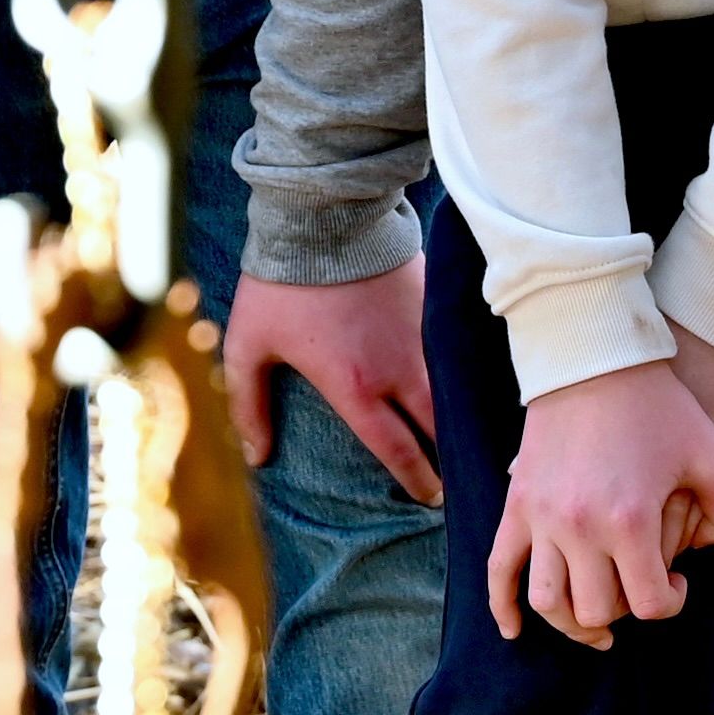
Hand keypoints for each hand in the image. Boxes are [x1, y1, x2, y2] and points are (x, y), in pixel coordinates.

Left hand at [220, 264, 444, 501]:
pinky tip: (466, 379)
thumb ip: (248, 405)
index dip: (416, 478)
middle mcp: (398, 370)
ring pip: (454, 388)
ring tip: (465, 434)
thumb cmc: (280, 285)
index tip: (427, 496)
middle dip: (450, 458)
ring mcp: (422, 336)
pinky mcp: (432, 305)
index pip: (396, 449)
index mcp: (356, 388)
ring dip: (459, 415)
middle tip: (455, 478)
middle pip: (439, 427)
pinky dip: (461, 370)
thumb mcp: (247, 346)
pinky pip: (454, 348)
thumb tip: (256, 457)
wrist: (321, 218)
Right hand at [486, 331, 713, 645]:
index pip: (648, 603)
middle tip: (640, 591)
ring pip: (549, 602)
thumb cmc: (658, 406)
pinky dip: (503, 606)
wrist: (592, 358)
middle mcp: (580, 528)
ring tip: (593, 624)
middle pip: (597, 610)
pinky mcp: (517, 506)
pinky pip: (498, 570)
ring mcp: (541, 519)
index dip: (671, 603)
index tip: (678, 583)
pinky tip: (513, 629)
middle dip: (625, 613)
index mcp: (629, 521)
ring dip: (572, 623)